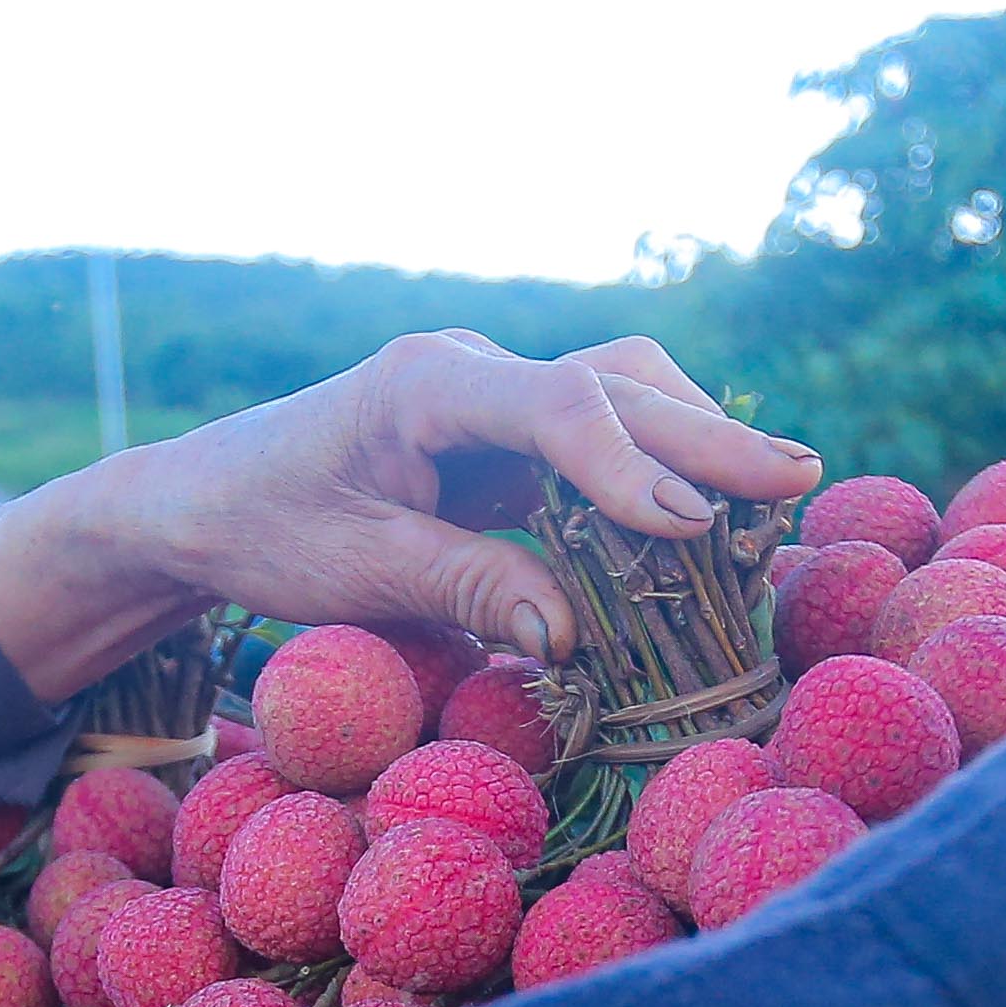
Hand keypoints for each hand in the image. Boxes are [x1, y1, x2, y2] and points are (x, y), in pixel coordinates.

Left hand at [0, 332, 821, 701]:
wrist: (206, 501)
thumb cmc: (265, 529)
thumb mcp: (354, 574)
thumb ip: (465, 589)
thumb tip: (572, 633)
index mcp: (426, 384)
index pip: (556, 405)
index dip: (628, 464)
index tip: (688, 524)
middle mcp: (476, 373)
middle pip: (616, 385)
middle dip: (708, 437)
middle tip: (798, 483)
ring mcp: (498, 397)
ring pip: (623, 393)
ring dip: (699, 439)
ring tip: (783, 489)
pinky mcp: (510, 437)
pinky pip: (603, 437)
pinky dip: (663, 465)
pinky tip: (719, 506)